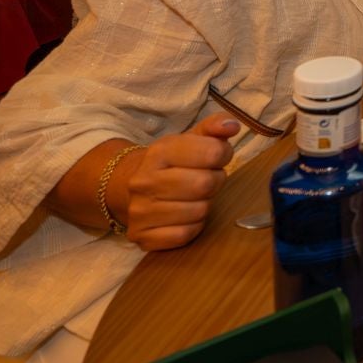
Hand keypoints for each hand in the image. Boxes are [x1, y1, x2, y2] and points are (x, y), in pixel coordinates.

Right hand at [121, 116, 239, 250]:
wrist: (130, 185)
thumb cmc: (173, 162)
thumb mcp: (192, 138)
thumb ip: (214, 127)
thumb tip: (232, 126)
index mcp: (158, 153)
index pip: (211, 152)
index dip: (223, 155)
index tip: (218, 157)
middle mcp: (143, 181)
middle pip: (204, 184)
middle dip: (215, 181)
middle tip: (207, 179)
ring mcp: (139, 211)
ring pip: (198, 211)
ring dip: (205, 205)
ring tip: (196, 197)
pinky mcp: (141, 236)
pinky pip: (184, 235)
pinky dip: (193, 227)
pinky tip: (186, 216)